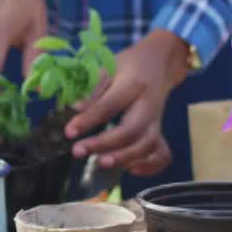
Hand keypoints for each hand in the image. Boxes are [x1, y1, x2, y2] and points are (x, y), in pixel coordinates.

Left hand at [65, 30, 189, 175]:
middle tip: (79, 151)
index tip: (69, 132)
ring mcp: (157, 121)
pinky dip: (150, 166)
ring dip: (124, 157)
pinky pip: (162, 154)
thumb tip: (72, 110)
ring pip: (147, 145)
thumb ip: (92, 90)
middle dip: (105, 144)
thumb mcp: (107, 68)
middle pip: (131, 130)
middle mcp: (148, 106)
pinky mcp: (160, 132)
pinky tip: (130, 169)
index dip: (88, 121)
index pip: (109, 106)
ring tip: (101, 163)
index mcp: (133, 86)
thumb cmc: (127, 66)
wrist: (158, 62)